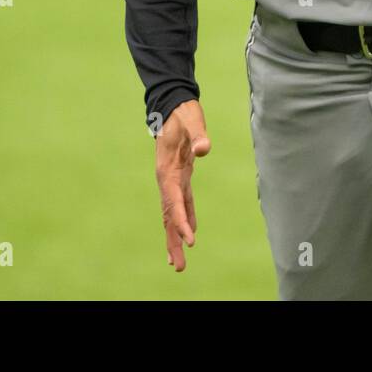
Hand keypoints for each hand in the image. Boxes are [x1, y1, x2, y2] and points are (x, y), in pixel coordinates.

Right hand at [154, 100, 210, 270]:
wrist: (173, 105)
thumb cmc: (182, 113)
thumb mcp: (191, 120)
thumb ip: (198, 134)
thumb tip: (204, 148)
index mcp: (167, 170)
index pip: (173, 201)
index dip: (180, 221)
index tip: (189, 240)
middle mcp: (167, 178)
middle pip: (169, 215)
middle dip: (173, 240)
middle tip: (178, 266)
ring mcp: (172, 179)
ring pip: (172, 213)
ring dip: (176, 236)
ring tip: (178, 261)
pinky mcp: (180, 176)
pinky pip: (181, 203)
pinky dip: (185, 219)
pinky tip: (189, 234)